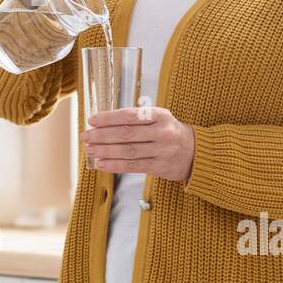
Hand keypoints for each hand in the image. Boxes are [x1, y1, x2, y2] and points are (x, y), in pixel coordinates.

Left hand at [80, 106, 194, 181]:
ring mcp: (161, 151)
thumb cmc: (170, 132)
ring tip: (90, 150)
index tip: (92, 120)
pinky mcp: (159, 167)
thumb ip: (137, 118)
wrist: (196, 152)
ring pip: (128, 151)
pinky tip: (101, 163)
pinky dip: (115, 165)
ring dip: (105, 151)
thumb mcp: (160, 118)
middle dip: (102, 135)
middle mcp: (162, 132)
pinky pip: (133, 166)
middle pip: (126, 134)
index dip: (109, 118)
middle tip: (86, 136)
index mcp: (160, 115)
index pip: (129, 115)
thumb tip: (105, 122)